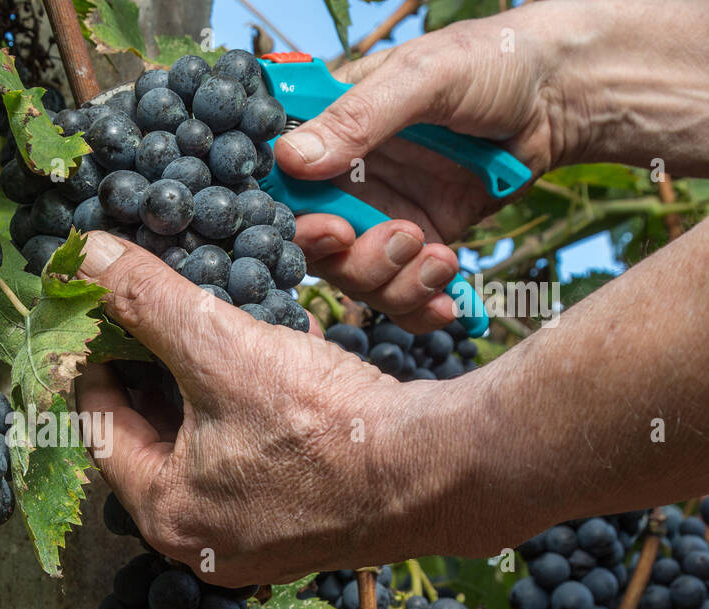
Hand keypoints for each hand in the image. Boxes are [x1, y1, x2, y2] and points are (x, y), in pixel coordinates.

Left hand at [74, 232, 477, 585]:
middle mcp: (201, 540)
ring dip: (204, 380)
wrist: (442, 467)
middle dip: (154, 367)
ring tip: (208, 321)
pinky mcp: (299, 521)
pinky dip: (249, 404)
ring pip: (203, 440)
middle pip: (150, 435)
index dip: (96, 357)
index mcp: (165, 514)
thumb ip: (147, 301)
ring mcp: (253, 536)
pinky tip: (266, 354)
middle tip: (153, 310)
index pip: (99, 424)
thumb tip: (84, 256)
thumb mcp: (221, 348)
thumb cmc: (327, 423)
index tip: (103, 310)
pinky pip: (250, 453)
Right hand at [277, 2, 585, 331]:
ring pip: (357, 278)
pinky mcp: (420, 243)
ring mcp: (382, 215)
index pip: (284, 186)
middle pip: (317, 247)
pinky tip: (448, 300)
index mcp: (330, 129)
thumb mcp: (425, 77)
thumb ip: (360, 118)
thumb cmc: (494, 61)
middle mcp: (346, 179)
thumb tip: (292, 159)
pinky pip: (402, 292)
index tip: (334, 231)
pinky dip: (421, 307)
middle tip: (401, 239)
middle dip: (354, 260)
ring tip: (440, 258)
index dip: (296, 221)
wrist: (565, 94)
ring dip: (395, 283)